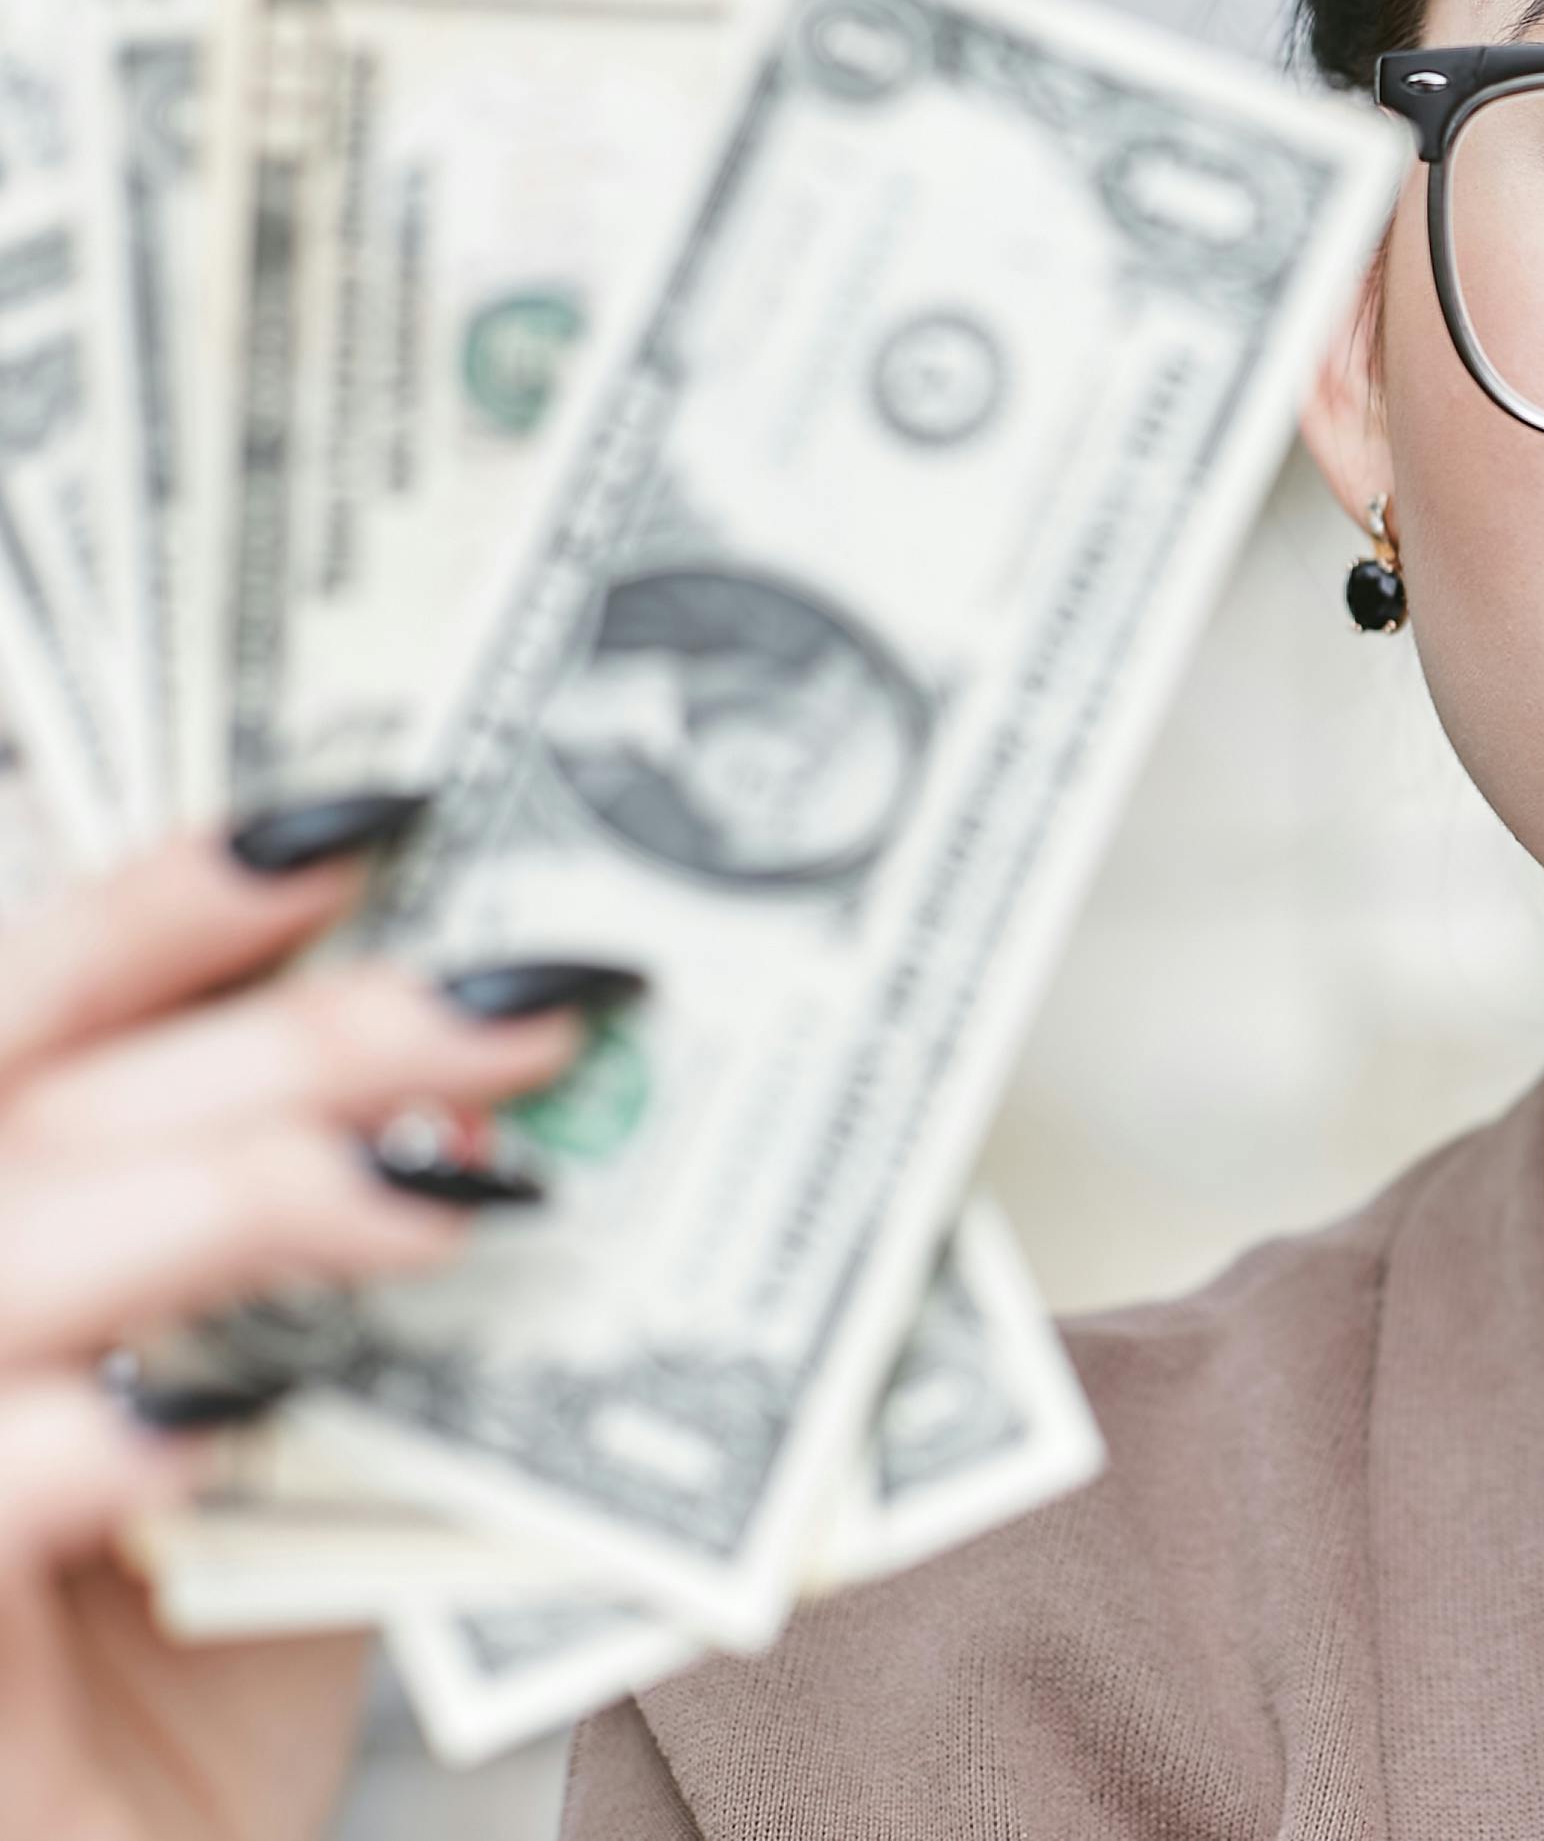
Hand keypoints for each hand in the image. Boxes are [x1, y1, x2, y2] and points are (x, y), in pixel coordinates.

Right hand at [0, 824, 581, 1840]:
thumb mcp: (290, 1451)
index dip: (164, 899)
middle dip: (278, 1032)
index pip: (27, 1017)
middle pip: (20, 1098)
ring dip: (220, 1203)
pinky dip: (55, 1456)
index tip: (372, 808)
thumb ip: (346, 1288)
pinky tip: (204, 1422)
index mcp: (4, 1233)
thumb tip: (526, 1093)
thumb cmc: (171, 1700)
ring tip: (443, 1189)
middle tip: (523, 1003)